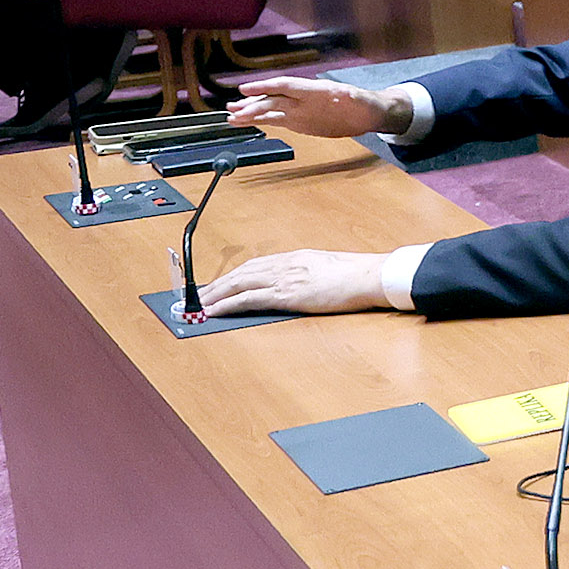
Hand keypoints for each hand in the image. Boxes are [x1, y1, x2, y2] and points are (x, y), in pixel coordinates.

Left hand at [194, 248, 398, 315]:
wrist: (370, 276)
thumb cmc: (357, 274)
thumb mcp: (327, 268)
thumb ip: (308, 273)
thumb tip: (299, 283)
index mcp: (295, 258)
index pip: (255, 265)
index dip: (234, 275)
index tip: (221, 283)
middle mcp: (285, 265)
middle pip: (241, 273)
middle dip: (217, 284)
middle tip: (199, 295)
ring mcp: (284, 279)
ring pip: (239, 283)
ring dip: (216, 294)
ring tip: (200, 304)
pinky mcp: (286, 294)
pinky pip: (249, 298)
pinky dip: (228, 304)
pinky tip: (215, 310)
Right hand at [229, 76, 408, 140]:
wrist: (365, 114)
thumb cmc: (363, 104)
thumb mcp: (359, 100)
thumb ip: (351, 98)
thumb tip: (346, 94)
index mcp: (315, 91)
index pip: (286, 85)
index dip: (265, 86)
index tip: (245, 89)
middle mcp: (303, 99)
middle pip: (274, 100)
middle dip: (252, 104)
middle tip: (233, 110)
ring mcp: (299, 110)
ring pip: (271, 110)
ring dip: (250, 113)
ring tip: (231, 116)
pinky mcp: (298, 122)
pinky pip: (275, 120)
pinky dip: (259, 122)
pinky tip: (244, 122)